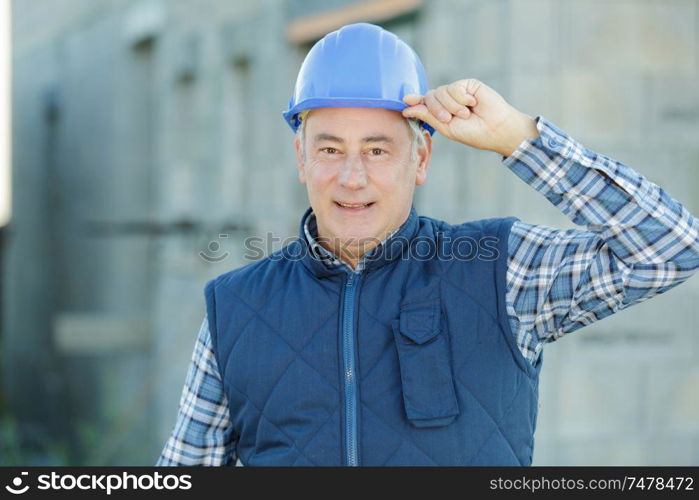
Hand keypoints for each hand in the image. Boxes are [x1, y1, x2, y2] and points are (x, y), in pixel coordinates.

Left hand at [402, 78, 538, 156]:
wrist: (496, 129)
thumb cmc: (473, 132)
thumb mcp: (446, 127)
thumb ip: (427, 115)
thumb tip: (406, 107)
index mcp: (441, 112)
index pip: (423, 103)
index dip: (414, 101)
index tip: (405, 100)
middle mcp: (447, 100)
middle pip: (429, 97)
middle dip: (437, 109)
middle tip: (449, 118)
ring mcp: (457, 91)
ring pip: (441, 91)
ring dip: (452, 106)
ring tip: (466, 114)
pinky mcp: (468, 84)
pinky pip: (454, 87)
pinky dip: (461, 98)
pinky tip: (472, 103)